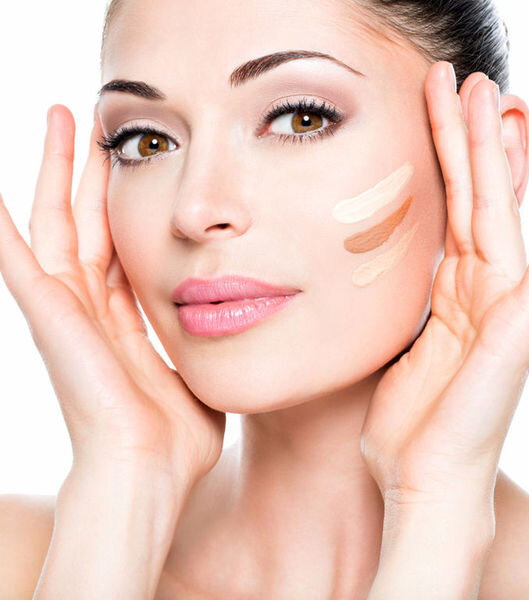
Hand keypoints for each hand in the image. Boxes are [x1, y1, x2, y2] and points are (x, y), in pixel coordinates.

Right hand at [0, 105, 224, 498]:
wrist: (150, 471)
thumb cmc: (176, 436)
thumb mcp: (193, 370)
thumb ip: (198, 341)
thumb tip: (222, 325)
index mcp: (124, 319)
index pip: (119, 247)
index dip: (122, 206)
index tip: (132, 166)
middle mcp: (91, 308)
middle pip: (86, 224)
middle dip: (87, 174)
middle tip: (92, 125)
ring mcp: (67, 309)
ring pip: (57, 222)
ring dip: (55, 172)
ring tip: (57, 119)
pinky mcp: (50, 314)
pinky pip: (16, 256)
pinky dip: (0, 224)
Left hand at [360, 61, 528, 508]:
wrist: (420, 480)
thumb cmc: (405, 425)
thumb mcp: (388, 349)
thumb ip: (393, 308)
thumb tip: (371, 278)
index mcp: (445, 295)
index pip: (442, 211)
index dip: (435, 159)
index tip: (422, 108)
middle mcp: (478, 292)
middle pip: (470, 198)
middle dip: (462, 137)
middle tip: (453, 77)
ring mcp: (503, 306)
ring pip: (501, 212)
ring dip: (497, 152)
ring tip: (494, 92)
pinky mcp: (519, 329)